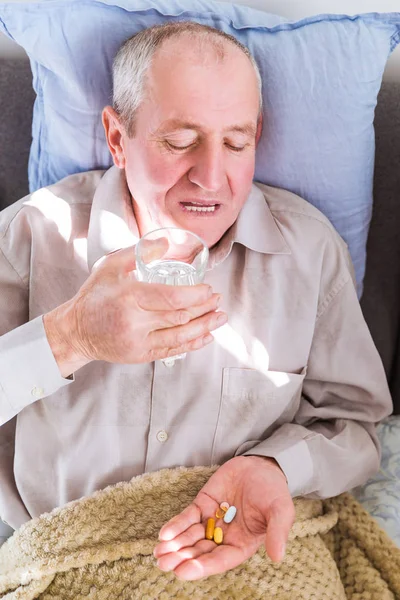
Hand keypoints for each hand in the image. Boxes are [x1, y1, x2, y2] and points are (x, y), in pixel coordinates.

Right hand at [44, 244, 226, 374]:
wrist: (76, 331)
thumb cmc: (94, 296)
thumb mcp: (111, 266)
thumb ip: (139, 253)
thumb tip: (166, 242)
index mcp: (129, 297)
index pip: (170, 298)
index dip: (194, 296)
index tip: (208, 289)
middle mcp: (134, 322)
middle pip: (179, 317)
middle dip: (204, 308)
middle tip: (218, 299)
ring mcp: (138, 342)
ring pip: (180, 336)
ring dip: (204, 326)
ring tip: (220, 317)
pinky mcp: (140, 355)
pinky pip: (172, 351)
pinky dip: (192, 344)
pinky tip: (206, 336)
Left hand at [154, 455, 294, 580]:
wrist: (262, 465)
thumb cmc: (274, 492)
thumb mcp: (281, 511)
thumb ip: (277, 532)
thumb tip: (277, 557)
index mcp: (242, 545)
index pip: (220, 560)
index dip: (202, 567)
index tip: (184, 571)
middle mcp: (224, 537)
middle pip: (200, 552)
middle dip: (182, 558)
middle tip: (164, 563)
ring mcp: (212, 521)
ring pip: (190, 537)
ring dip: (174, 546)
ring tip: (159, 552)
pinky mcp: (203, 504)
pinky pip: (187, 517)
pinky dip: (175, 526)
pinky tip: (164, 534)